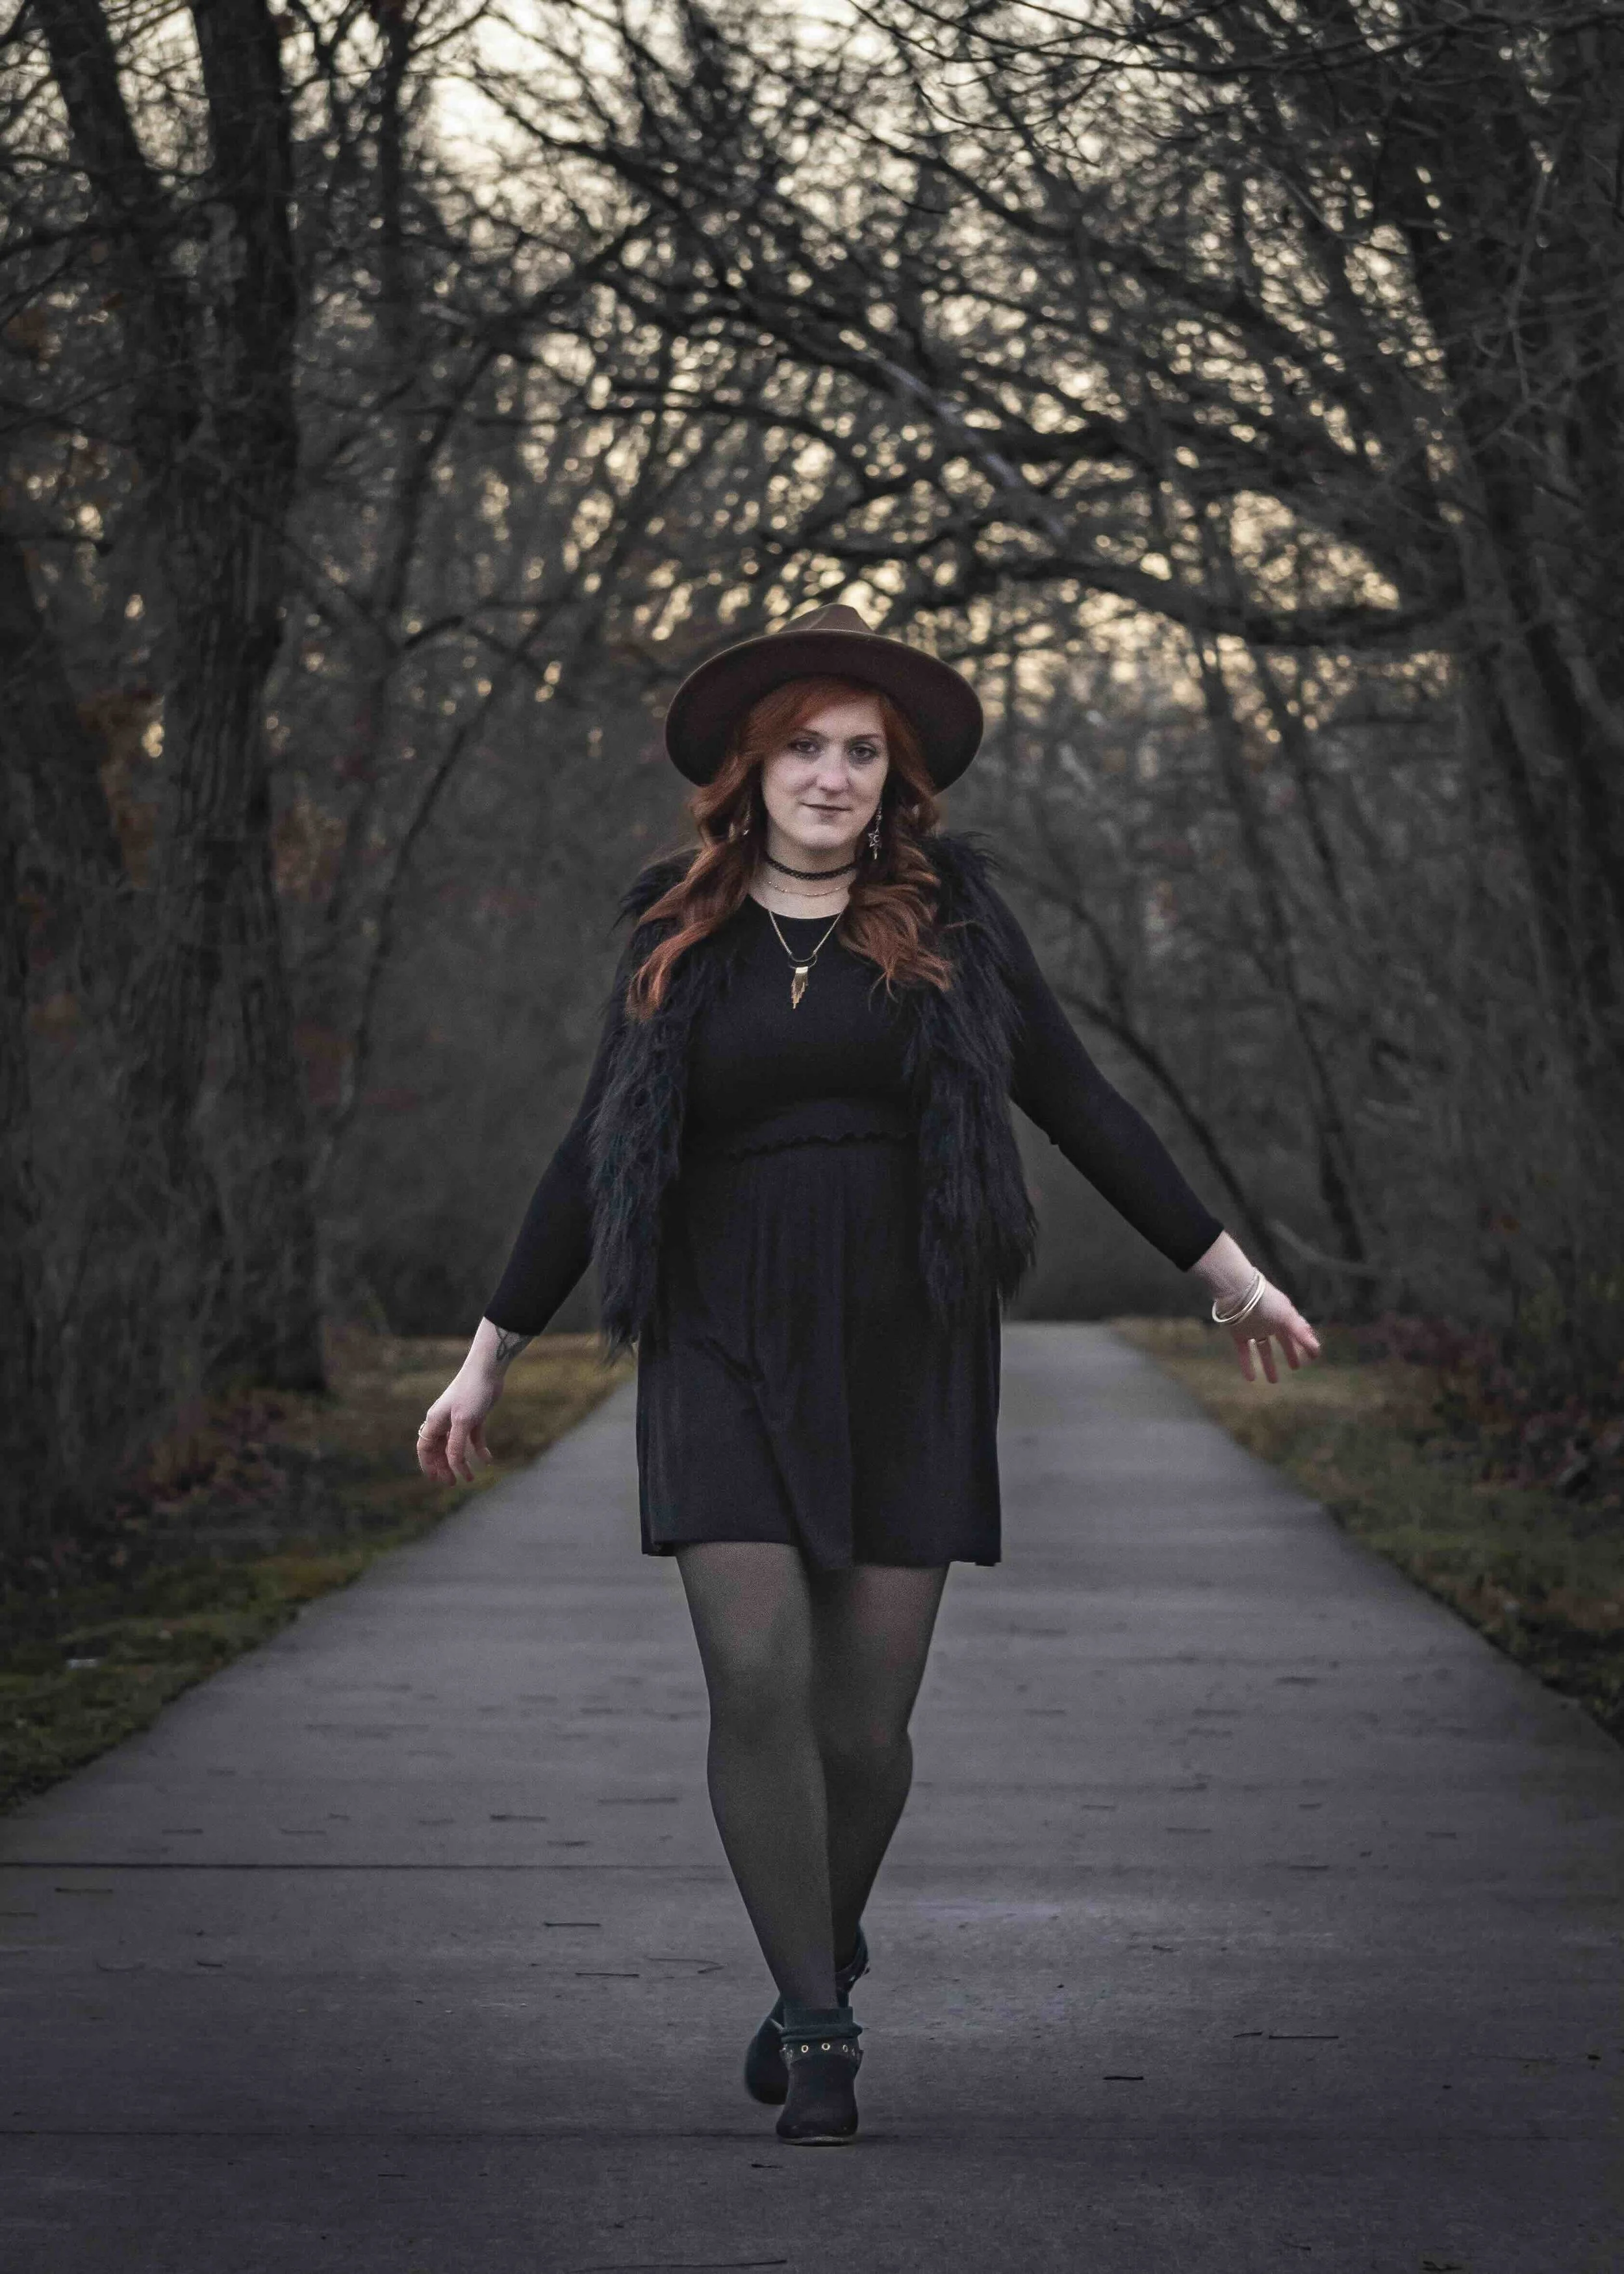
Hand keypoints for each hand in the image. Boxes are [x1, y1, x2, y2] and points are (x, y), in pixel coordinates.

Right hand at [416, 1365, 500, 1484]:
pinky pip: (473, 1438)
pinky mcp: (474, 1417)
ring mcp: (459, 1419)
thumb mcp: (463, 1422)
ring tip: (470, 1478)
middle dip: (445, 1467)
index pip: (425, 1448)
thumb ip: (456, 1445)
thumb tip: (452, 1464)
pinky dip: (478, 1450)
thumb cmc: (472, 1393)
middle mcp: (444, 1421)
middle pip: (440, 1450)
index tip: (434, 1480)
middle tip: (453, 1483)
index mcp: (435, 1421)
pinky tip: (487, 1461)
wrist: (488, 1371)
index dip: (427, 1465)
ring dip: (461, 1462)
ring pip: (456, 1446)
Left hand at [1228, 1281, 1320, 1383]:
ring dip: (1268, 1364)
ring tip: (1273, 1381)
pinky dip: (1247, 1365)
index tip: (1313, 1356)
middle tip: (1295, 1368)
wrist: (1237, 1293)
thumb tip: (1317, 1349)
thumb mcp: (1287, 1317)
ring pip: (1263, 1349)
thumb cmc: (1266, 1302)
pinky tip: (1251, 1379)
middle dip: (1289, 1353)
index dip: (1306, 1343)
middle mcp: (1270, 1323)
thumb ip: (1301, 1334)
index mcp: (1284, 1316)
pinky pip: (1244, 1352)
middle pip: (1282, 1341)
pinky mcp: (1238, 1334)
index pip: (1298, 1331)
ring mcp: (1254, 1329)